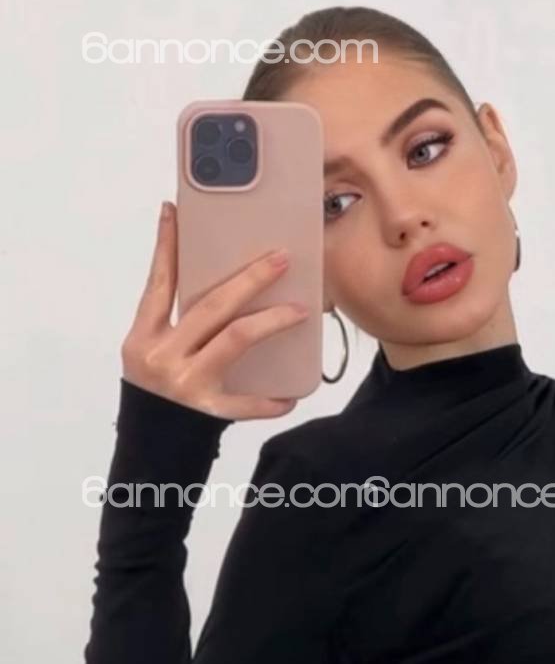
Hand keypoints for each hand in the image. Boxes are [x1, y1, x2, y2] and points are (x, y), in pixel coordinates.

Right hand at [121, 201, 309, 421]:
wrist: (149, 451)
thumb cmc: (156, 394)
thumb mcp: (153, 354)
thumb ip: (178, 325)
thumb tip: (224, 285)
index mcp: (144, 337)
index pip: (158, 283)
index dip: (167, 247)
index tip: (175, 212)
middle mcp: (162, 356)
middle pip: (211, 306)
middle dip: (249, 279)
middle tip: (281, 259)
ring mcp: (186, 384)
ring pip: (236, 340)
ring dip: (271, 321)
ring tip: (301, 311)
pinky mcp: (207, 412)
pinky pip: (248, 402)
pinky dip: (271, 399)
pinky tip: (293, 394)